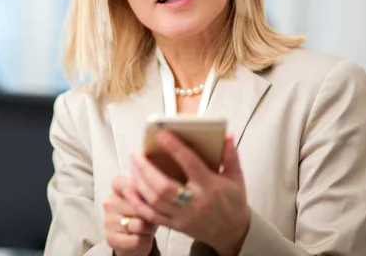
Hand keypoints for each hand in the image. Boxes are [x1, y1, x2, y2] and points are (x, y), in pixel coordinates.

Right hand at [103, 176, 157, 255]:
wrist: (136, 239)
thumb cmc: (143, 214)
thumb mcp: (147, 200)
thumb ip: (148, 194)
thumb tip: (153, 197)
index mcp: (117, 188)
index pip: (125, 182)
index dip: (139, 189)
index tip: (146, 196)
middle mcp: (109, 203)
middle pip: (138, 206)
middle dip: (151, 214)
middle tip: (151, 217)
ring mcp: (108, 221)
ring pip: (139, 225)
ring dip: (149, 229)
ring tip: (146, 228)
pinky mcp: (110, 238)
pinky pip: (136, 240)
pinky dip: (144, 241)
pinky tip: (141, 238)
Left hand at [127, 131, 250, 255]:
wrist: (232, 232)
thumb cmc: (233, 201)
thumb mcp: (236, 177)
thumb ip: (230, 155)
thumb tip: (225, 135)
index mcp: (210, 186)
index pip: (190, 163)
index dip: (174, 147)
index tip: (160, 133)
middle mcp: (195, 202)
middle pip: (163, 186)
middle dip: (146, 168)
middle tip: (136, 153)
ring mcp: (184, 216)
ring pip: (154, 200)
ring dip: (139, 182)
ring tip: (133, 165)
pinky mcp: (175, 226)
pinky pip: (151, 216)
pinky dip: (137, 202)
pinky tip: (129, 189)